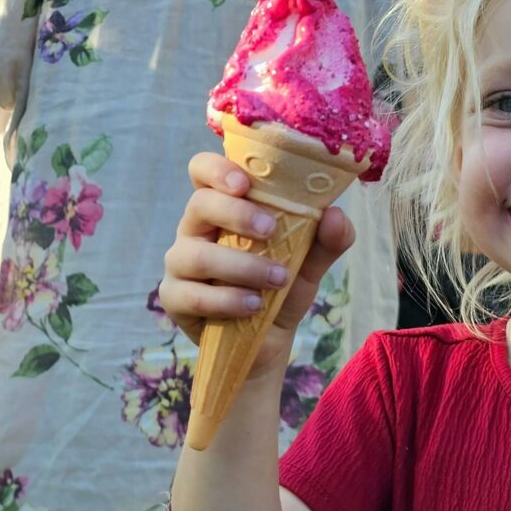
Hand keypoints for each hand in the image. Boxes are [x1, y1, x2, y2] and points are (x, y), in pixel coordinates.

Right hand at [159, 153, 354, 373]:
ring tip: (277, 279)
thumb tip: (336, 215)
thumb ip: (326, 239)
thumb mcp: (310, 262)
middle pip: (199, 204)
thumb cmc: (281, 287)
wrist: (269, 341)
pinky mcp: (174, 298)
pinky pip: (192, 295)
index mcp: (222, 207)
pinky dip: (227, 300)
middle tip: (271, 231)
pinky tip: (254, 305)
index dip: (217, 169)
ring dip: (241, 266)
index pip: (202, 171)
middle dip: (237, 215)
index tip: (245, 184)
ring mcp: (180, 263)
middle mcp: (195, 228)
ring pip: (196, 254)